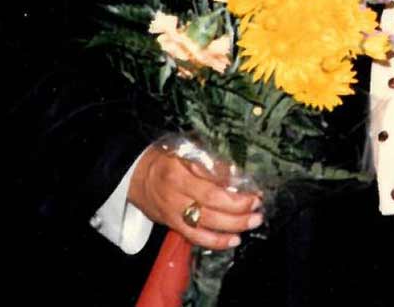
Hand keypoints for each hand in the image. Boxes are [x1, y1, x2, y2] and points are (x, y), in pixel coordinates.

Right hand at [128, 145, 263, 250]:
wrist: (135, 177)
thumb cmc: (164, 160)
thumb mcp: (185, 151)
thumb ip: (209, 162)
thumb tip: (238, 173)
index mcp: (180, 167)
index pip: (212, 178)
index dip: (235, 185)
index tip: (254, 188)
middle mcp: (176, 190)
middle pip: (212, 201)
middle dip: (239, 206)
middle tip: (258, 206)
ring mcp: (174, 210)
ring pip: (206, 222)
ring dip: (234, 224)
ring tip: (253, 221)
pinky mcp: (172, 225)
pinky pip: (196, 237)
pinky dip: (216, 242)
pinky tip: (234, 240)